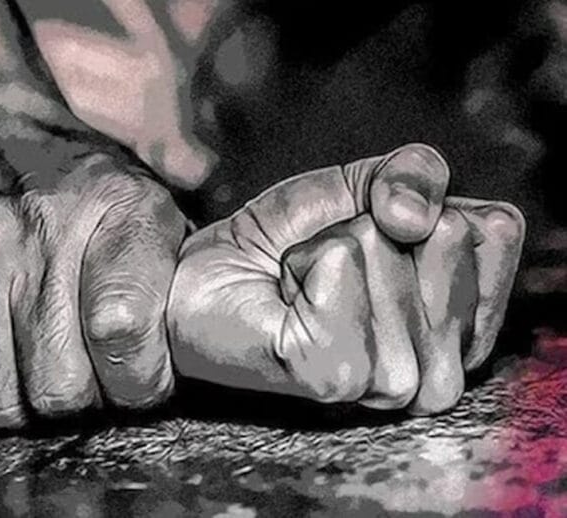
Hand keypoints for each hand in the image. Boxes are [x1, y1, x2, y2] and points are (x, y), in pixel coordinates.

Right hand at [0, 147, 185, 427]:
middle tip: (86, 381)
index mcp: (113, 209)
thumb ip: (173, 271)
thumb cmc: (76, 185)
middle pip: (61, 387)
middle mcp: (33, 230)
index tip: (138, 384)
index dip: (138, 382)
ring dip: (28, 404)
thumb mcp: (144, 201)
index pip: (125, 335)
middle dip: (83, 403)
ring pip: (2, 402)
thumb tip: (195, 343)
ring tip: (40, 368)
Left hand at [167, 144, 524, 414]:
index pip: (493, 232)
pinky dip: (304, 262)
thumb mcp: (358, 187)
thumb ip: (414, 174)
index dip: (424, 207)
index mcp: (460, 322)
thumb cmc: (281, 243)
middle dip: (371, 227)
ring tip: (305, 284)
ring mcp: (389, 379)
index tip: (371, 235)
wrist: (202, 278)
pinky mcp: (335, 374)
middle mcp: (438, 365)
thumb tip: (414, 216)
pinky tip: (288, 297)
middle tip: (327, 264)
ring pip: (387, 254)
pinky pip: (340, 269)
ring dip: (330, 248)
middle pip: (444, 237)